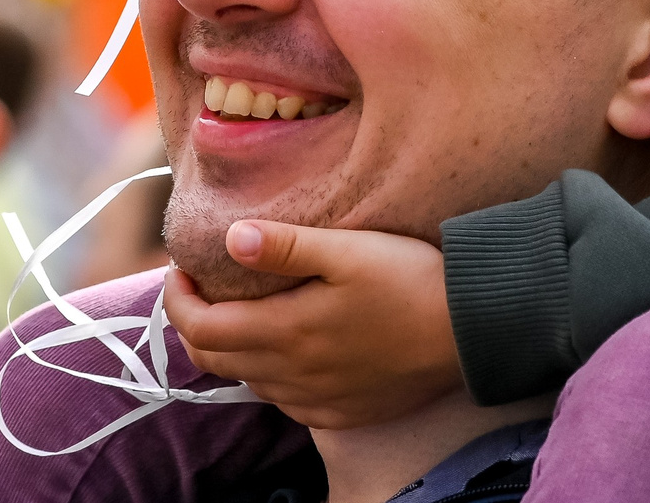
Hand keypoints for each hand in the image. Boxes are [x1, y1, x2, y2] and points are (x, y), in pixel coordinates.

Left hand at [163, 223, 463, 428]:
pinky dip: (268, 375)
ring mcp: (316, 400)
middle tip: (203, 288)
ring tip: (242, 312)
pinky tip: (288, 350)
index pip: (200, 328)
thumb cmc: (412, 280)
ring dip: (231, 348)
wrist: (471, 332)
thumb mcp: (350, 248)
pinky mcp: (341, 412)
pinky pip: (284, 401)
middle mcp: (292, 375)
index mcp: (285, 331)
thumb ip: (287, 245)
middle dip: (195, 324)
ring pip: (248, 382)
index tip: (182, 269)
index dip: (178, 300)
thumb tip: (232, 237)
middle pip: (214, 360)